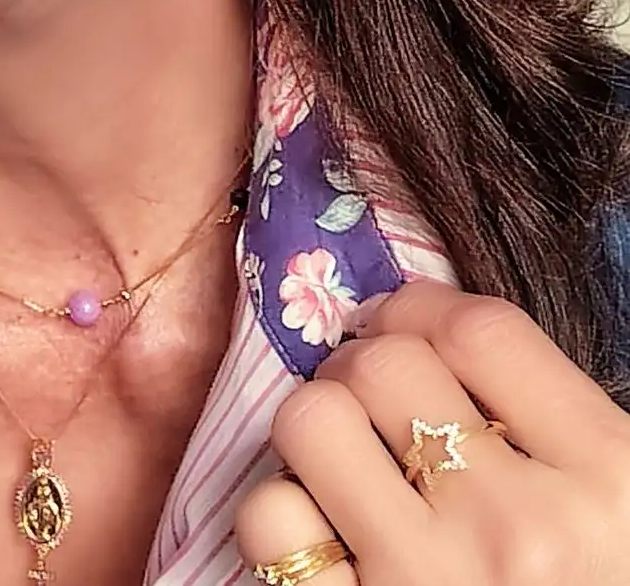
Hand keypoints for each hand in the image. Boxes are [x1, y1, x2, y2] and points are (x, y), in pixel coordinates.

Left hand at [236, 282, 629, 584]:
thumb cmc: (597, 583)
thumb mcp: (619, 499)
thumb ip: (546, 416)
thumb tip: (429, 330)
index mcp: (608, 478)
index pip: (479, 329)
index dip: (423, 306)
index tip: (407, 321)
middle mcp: (520, 530)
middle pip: (384, 364)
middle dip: (363, 359)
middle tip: (370, 390)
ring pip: (312, 420)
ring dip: (316, 423)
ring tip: (342, 452)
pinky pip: (269, 522)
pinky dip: (280, 511)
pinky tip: (320, 529)